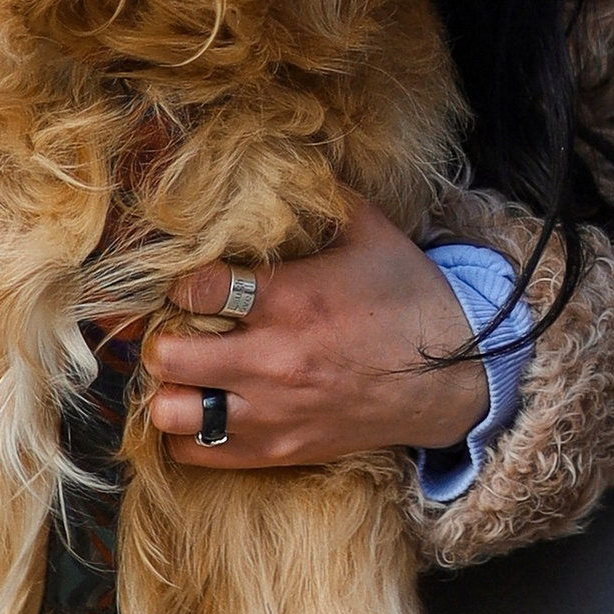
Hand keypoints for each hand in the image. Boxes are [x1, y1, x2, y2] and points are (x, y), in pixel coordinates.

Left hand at [140, 190, 490, 469]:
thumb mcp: (371, 233)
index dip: (179, 280)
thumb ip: (321, 198)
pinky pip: (198, 453)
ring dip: (170, 388)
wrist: (452, 381)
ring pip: (172, 412)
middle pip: (167, 355)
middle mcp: (272, 360)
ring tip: (188, 372)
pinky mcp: (279, 449)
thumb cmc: (410, 301)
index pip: (195, 288)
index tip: (189, 280)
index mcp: (291, 300)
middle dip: (161, 336)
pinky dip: (189, 432)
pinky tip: (205, 407)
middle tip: (178, 327)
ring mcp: (273, 411)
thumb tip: (282, 160)